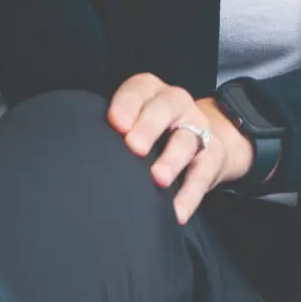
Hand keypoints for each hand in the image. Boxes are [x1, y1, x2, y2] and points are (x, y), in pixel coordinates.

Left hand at [107, 73, 251, 223]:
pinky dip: (190, 195)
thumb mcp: (136, 119)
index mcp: (151, 92)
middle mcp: (176, 104)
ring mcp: (197, 128)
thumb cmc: (155, 131)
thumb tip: (87, 154)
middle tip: (134, 147)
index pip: (138, 90)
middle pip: (165, 108)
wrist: (206, 138)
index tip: (115, 123)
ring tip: (158, 179)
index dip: (127, 105)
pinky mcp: (213, 156)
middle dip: (149, 126)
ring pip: (186, 140)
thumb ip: (117, 129)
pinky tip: (177, 211)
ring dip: (172, 160)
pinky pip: (202, 175)